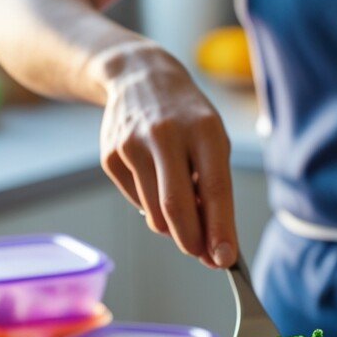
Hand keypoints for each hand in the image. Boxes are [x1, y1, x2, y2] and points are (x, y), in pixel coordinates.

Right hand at [93, 42, 237, 267]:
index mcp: (203, 129)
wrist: (138, 77)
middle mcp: (165, 134)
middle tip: (203, 255)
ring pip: (155, 213)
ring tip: (180, 204)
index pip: (214, 188)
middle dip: (192, 241)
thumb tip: (214, 243)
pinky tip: (154, 179)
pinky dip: (151, 206)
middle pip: (176, 207)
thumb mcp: (212, 141)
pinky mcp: (110, 156)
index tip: (226, 259)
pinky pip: (136, 202)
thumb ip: (214, 188)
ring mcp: (132, 144)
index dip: (220, 228)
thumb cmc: (187, 119)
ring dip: (173, 226)